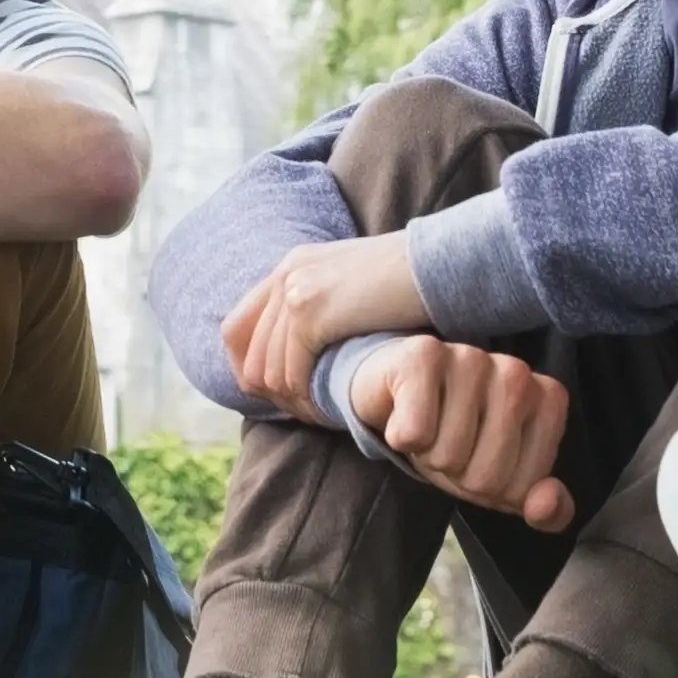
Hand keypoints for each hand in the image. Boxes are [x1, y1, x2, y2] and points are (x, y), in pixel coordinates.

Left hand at [222, 231, 431, 413]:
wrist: (439, 263)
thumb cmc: (412, 283)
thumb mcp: (355, 287)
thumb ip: (326, 306)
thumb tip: (308, 348)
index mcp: (293, 265)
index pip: (238, 326)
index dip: (247, 364)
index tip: (273, 391)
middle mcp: (286, 274)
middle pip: (244, 349)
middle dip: (266, 387)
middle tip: (297, 411)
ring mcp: (294, 291)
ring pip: (267, 367)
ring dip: (289, 398)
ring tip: (315, 414)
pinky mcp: (310, 312)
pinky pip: (290, 372)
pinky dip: (306, 397)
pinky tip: (327, 408)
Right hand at [357, 337, 575, 528]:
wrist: (395, 392)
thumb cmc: (456, 435)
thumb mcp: (503, 479)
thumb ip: (542, 507)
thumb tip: (543, 508)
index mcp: (548, 400)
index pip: (522, 488)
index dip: (492, 490)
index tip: (480, 458)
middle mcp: (517, 373)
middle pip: (487, 477)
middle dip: (459, 475)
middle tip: (448, 444)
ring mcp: (472, 358)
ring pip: (449, 455)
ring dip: (428, 456)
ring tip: (428, 428)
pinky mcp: (424, 356)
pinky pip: (415, 432)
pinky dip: (402, 438)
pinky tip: (404, 413)